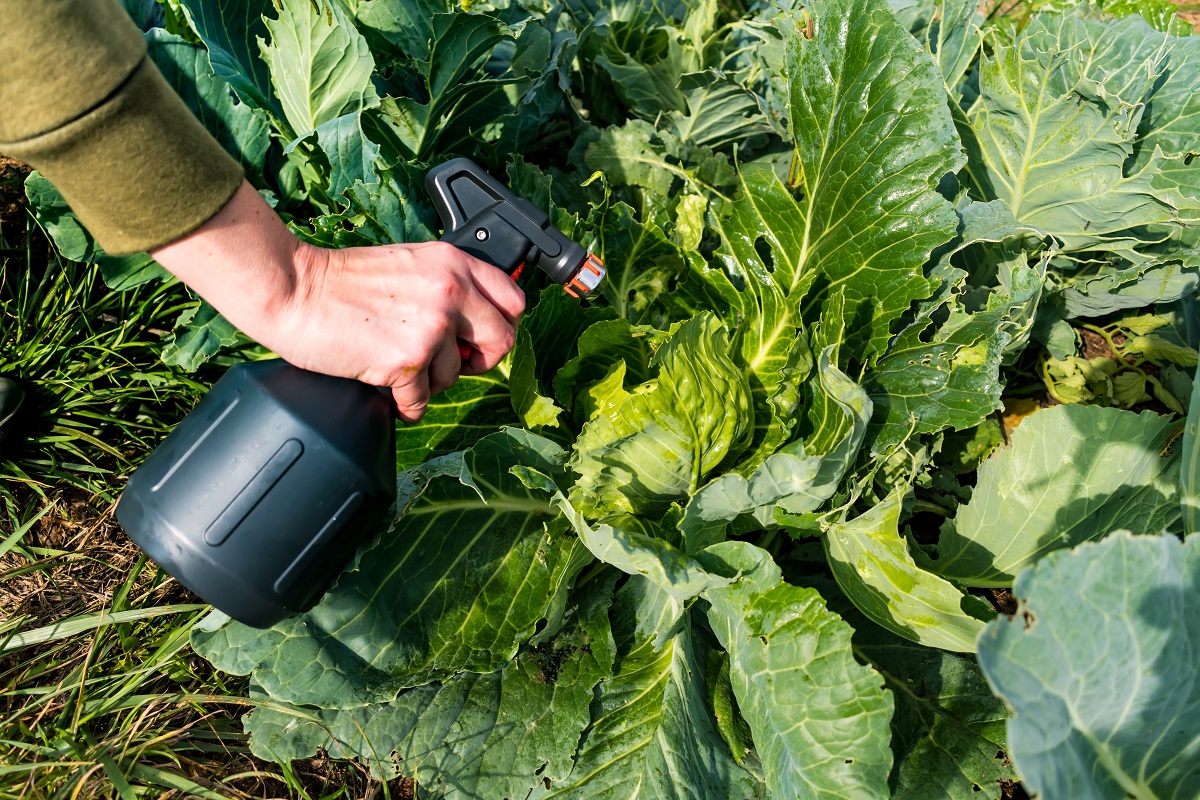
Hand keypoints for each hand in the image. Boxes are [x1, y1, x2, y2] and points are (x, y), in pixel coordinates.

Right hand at [280, 240, 523, 419]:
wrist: (294, 290)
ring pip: (456, 374)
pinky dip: (407, 404)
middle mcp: (450, 292)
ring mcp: (430, 327)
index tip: (484, 336)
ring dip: (431, 379)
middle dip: (481, 360)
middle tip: (456, 362)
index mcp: (453, 264)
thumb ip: (447, 284)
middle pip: (503, 340)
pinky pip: (422, 400)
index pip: (514, 299)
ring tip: (402, 365)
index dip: (503, 324)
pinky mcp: (407, 360)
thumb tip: (475, 324)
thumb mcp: (410, 264)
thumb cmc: (341, 280)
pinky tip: (392, 392)